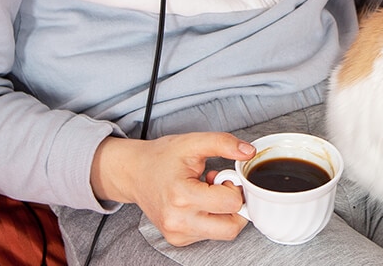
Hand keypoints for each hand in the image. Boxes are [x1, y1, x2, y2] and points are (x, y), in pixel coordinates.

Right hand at [90, 132, 256, 245]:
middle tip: (221, 189)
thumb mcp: (192, 142)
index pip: (231, 203)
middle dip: (235, 207)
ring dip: (223, 214)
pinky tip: (198, 204)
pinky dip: (211, 220)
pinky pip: (209, 235)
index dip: (234, 187)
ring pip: (223, 233)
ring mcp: (177, 233)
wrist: (134, 173)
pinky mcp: (177, 239)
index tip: (223, 177)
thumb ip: (223, 143)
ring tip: (207, 194)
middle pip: (231, 227)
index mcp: (182, 195)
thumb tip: (249, 152)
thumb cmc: (161, 158)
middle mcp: (178, 220)